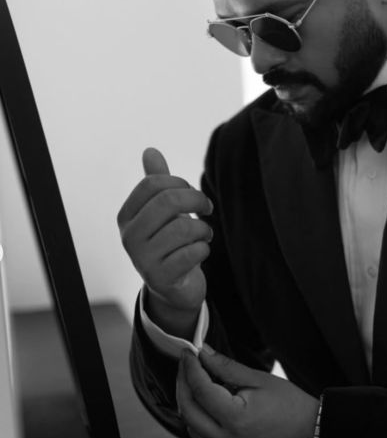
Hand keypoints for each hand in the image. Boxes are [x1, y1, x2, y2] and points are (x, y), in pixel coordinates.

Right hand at [117, 148, 212, 321]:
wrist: (174, 288)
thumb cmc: (170, 243)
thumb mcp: (162, 213)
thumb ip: (157, 183)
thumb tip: (150, 150)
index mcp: (126, 216)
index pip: (152, 184)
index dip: (180, 183)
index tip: (193, 193)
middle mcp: (129, 237)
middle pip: (168, 201)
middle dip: (197, 200)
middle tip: (208, 207)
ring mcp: (142, 260)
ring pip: (184, 227)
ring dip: (203, 228)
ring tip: (204, 234)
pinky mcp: (161, 279)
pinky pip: (192, 253)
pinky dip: (204, 249)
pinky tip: (200, 252)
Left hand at [177, 346, 320, 437]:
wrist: (311, 432)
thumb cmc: (290, 403)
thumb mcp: (258, 379)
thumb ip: (226, 367)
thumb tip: (202, 352)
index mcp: (236, 419)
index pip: (200, 390)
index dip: (191, 368)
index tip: (188, 353)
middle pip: (189, 411)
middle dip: (183, 384)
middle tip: (187, 365)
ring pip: (191, 429)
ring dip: (189, 404)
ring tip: (196, 383)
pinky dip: (199, 422)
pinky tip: (208, 406)